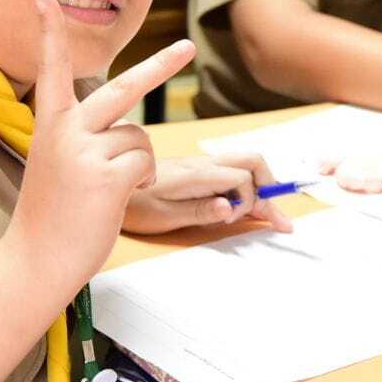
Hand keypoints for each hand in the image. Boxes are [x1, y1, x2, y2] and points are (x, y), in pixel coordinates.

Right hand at [11, 0, 194, 293]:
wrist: (35, 259)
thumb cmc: (52, 215)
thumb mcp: (60, 164)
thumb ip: (87, 139)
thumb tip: (129, 132)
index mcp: (50, 124)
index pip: (52, 69)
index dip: (50, 33)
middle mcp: (65, 130)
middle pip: (123, 87)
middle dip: (161, 65)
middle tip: (188, 47)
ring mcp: (85, 151)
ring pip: (140, 137)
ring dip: (139, 163)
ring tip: (110, 189)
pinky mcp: (106, 176)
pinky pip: (145, 163)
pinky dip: (141, 180)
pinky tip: (119, 197)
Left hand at [124, 154, 294, 234]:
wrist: (105, 186)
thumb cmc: (132, 205)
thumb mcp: (163, 216)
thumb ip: (198, 211)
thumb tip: (229, 208)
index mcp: (196, 173)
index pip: (240, 177)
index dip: (248, 200)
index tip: (235, 220)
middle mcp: (203, 164)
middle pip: (252, 162)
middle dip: (270, 187)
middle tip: (277, 219)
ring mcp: (201, 166)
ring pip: (244, 167)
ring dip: (262, 189)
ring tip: (272, 217)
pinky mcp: (197, 173)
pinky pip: (231, 174)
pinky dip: (247, 190)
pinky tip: (251, 209)